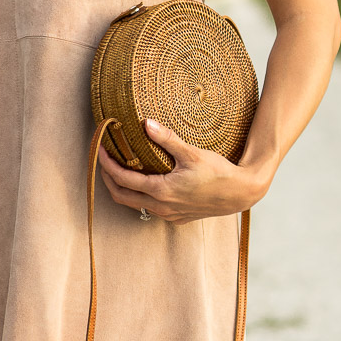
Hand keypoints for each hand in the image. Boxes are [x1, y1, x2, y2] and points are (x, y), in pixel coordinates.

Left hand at [97, 120, 267, 222]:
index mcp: (161, 191)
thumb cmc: (218, 172)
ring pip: (134, 205)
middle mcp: (161, 207)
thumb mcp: (191, 153)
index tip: (100, 150)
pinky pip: (149, 209)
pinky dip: (138, 196)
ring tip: (118, 169)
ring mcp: (168, 215)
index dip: (107, 164)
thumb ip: (167, 138)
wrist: (240, 193)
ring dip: (122, 189)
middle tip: (103, 161)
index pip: (123, 179)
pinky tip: (143, 181)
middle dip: (108, 180)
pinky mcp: (176, 217)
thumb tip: (145, 123)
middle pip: (121, 197)